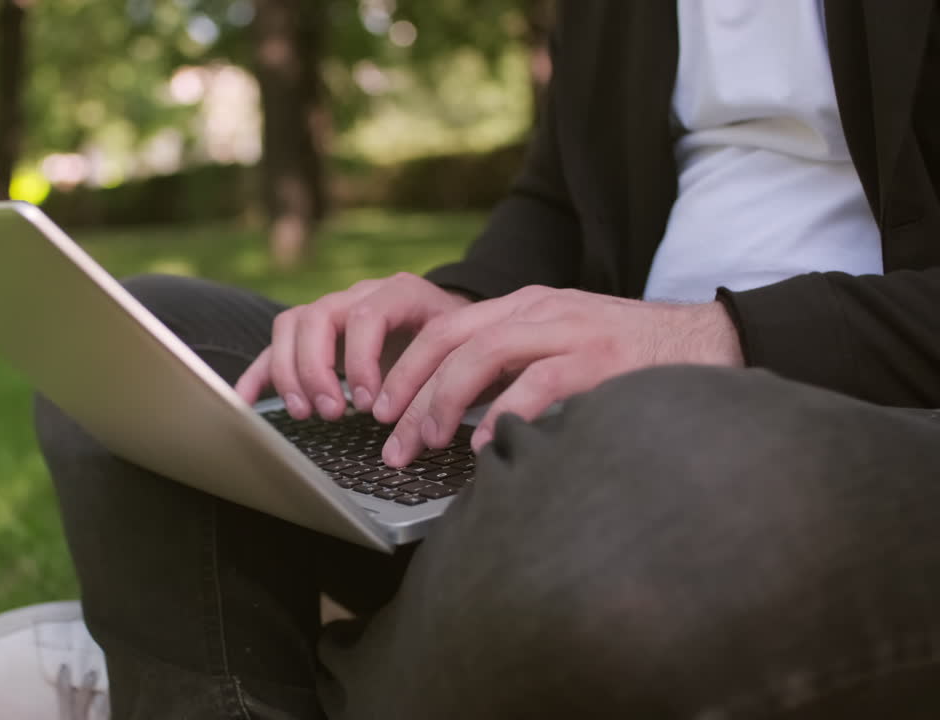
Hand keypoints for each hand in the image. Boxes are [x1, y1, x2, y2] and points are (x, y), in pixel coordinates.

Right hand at [235, 273, 472, 419]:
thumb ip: (436, 375)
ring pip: (291, 325)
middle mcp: (359, 295)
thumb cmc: (457, 343)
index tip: (368, 404)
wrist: (454, 326)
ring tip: (305, 413)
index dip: (361, 360)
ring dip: (290, 371)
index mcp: (400, 293)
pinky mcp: (314, 336)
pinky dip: (259, 374)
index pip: (366, 316)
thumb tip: (413, 418)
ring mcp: (332, 311)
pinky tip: (246, 401)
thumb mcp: (459, 351)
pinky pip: (275, 347)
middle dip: (317, 368)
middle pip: (317, 316)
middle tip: (331, 412)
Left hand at [373, 286, 744, 465]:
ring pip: (483, 354)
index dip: (404, 369)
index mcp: (524, 306)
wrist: (709, 343)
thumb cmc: (628, 359)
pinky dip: (506, 413)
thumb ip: (513, 371)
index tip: (380, 411)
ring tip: (422, 443)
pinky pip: (539, 384)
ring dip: (442, 401)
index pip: (445, 329)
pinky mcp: (601, 359)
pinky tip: (486, 445)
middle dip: (408, 389)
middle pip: (451, 338)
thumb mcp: (560, 348)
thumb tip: (460, 419)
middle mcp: (539, 310)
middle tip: (386, 439)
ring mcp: (570, 331)